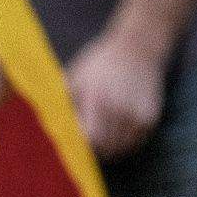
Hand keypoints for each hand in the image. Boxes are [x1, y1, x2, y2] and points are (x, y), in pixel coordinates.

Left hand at [66, 30, 168, 159]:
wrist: (138, 47)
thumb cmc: (98, 63)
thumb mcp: (74, 77)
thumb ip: (60, 103)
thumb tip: (47, 129)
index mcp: (97, 99)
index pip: (88, 139)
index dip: (80, 146)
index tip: (73, 143)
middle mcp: (119, 109)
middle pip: (104, 148)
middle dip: (93, 150)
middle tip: (85, 144)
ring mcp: (137, 114)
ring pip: (119, 149)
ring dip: (109, 148)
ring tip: (101, 135)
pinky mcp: (150, 118)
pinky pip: (134, 143)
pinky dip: (124, 143)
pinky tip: (116, 130)